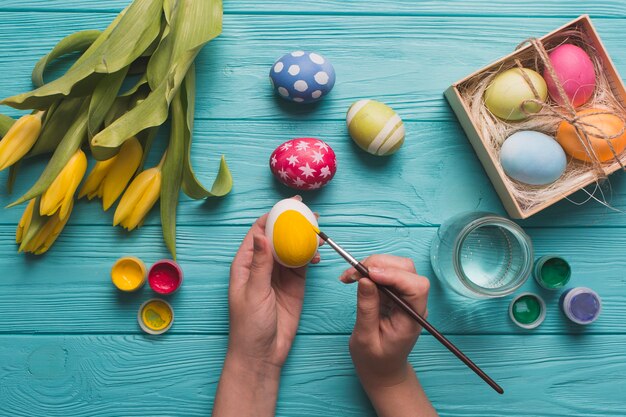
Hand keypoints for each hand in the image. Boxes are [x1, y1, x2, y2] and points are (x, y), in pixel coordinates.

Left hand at [213, 199, 319, 416]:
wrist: (263, 353)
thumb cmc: (249, 325)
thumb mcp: (254, 292)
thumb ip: (261, 264)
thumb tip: (261, 234)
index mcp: (245, 264)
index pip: (258, 232)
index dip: (272, 216)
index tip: (287, 205)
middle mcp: (262, 265)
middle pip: (278, 236)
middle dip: (292, 223)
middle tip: (309, 212)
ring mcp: (279, 274)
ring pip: (292, 248)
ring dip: (304, 238)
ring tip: (319, 230)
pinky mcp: (294, 284)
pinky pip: (302, 263)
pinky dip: (311, 255)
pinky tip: (318, 252)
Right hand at [340, 255, 436, 416]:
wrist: (383, 370)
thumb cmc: (376, 360)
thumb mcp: (365, 339)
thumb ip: (367, 309)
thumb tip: (365, 280)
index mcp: (412, 319)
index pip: (416, 287)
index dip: (394, 275)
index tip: (369, 274)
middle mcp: (414, 304)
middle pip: (407, 270)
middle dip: (380, 264)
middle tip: (353, 273)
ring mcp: (406, 297)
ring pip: (397, 267)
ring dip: (373, 265)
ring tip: (350, 276)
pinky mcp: (396, 293)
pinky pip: (387, 273)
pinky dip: (370, 270)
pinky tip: (355, 278)